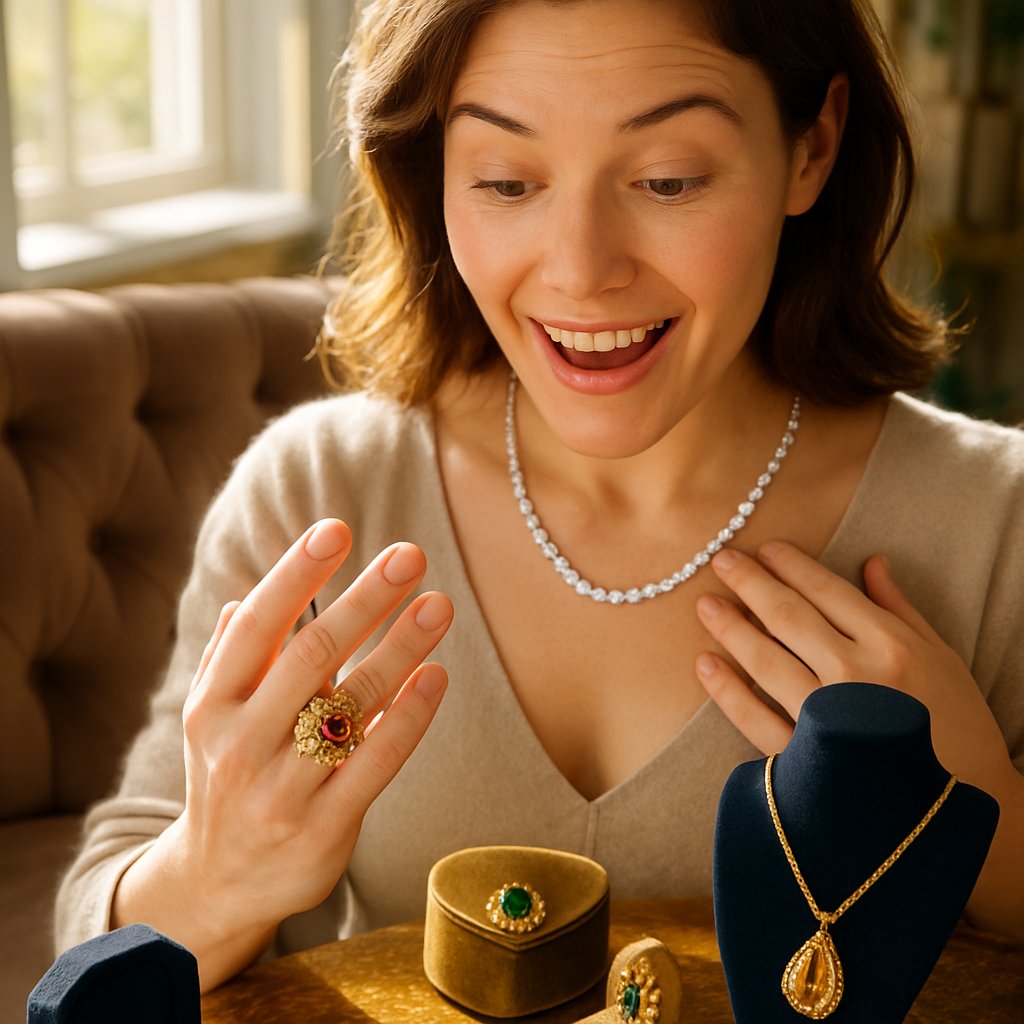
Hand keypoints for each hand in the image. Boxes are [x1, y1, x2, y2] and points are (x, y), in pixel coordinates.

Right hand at [115, 519, 452, 986]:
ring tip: (439, 603)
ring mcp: (282, 790)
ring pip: (352, 704)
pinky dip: (410, 715)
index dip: (296, 574)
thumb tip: (243, 595)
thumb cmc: (225, 779)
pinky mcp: (324, 829)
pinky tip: (435, 675)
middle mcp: (241, 743)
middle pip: (311, 655)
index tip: (337, 529)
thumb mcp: (211, 719)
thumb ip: (229, 658)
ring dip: (401, 646)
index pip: (256, 625)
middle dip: (364, 599)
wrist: (218, 885)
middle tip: (410, 554)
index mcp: (211, 705)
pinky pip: (377, 761)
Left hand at [693, 540, 1011, 788]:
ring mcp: (828, 720)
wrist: (960, 813)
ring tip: (705, 604)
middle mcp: (857, 677)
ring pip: (767, 662)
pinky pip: (756, 720)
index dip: (792, 566)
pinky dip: (727, 692)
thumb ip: (899, 608)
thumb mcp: (941, 658)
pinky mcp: (808, 762)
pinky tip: (706, 665)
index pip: (828, 592)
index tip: (765, 548)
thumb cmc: (956, 728)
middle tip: (721, 560)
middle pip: (790, 618)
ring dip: (731, 629)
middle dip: (751, 583)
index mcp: (891, 646)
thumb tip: (871, 560)